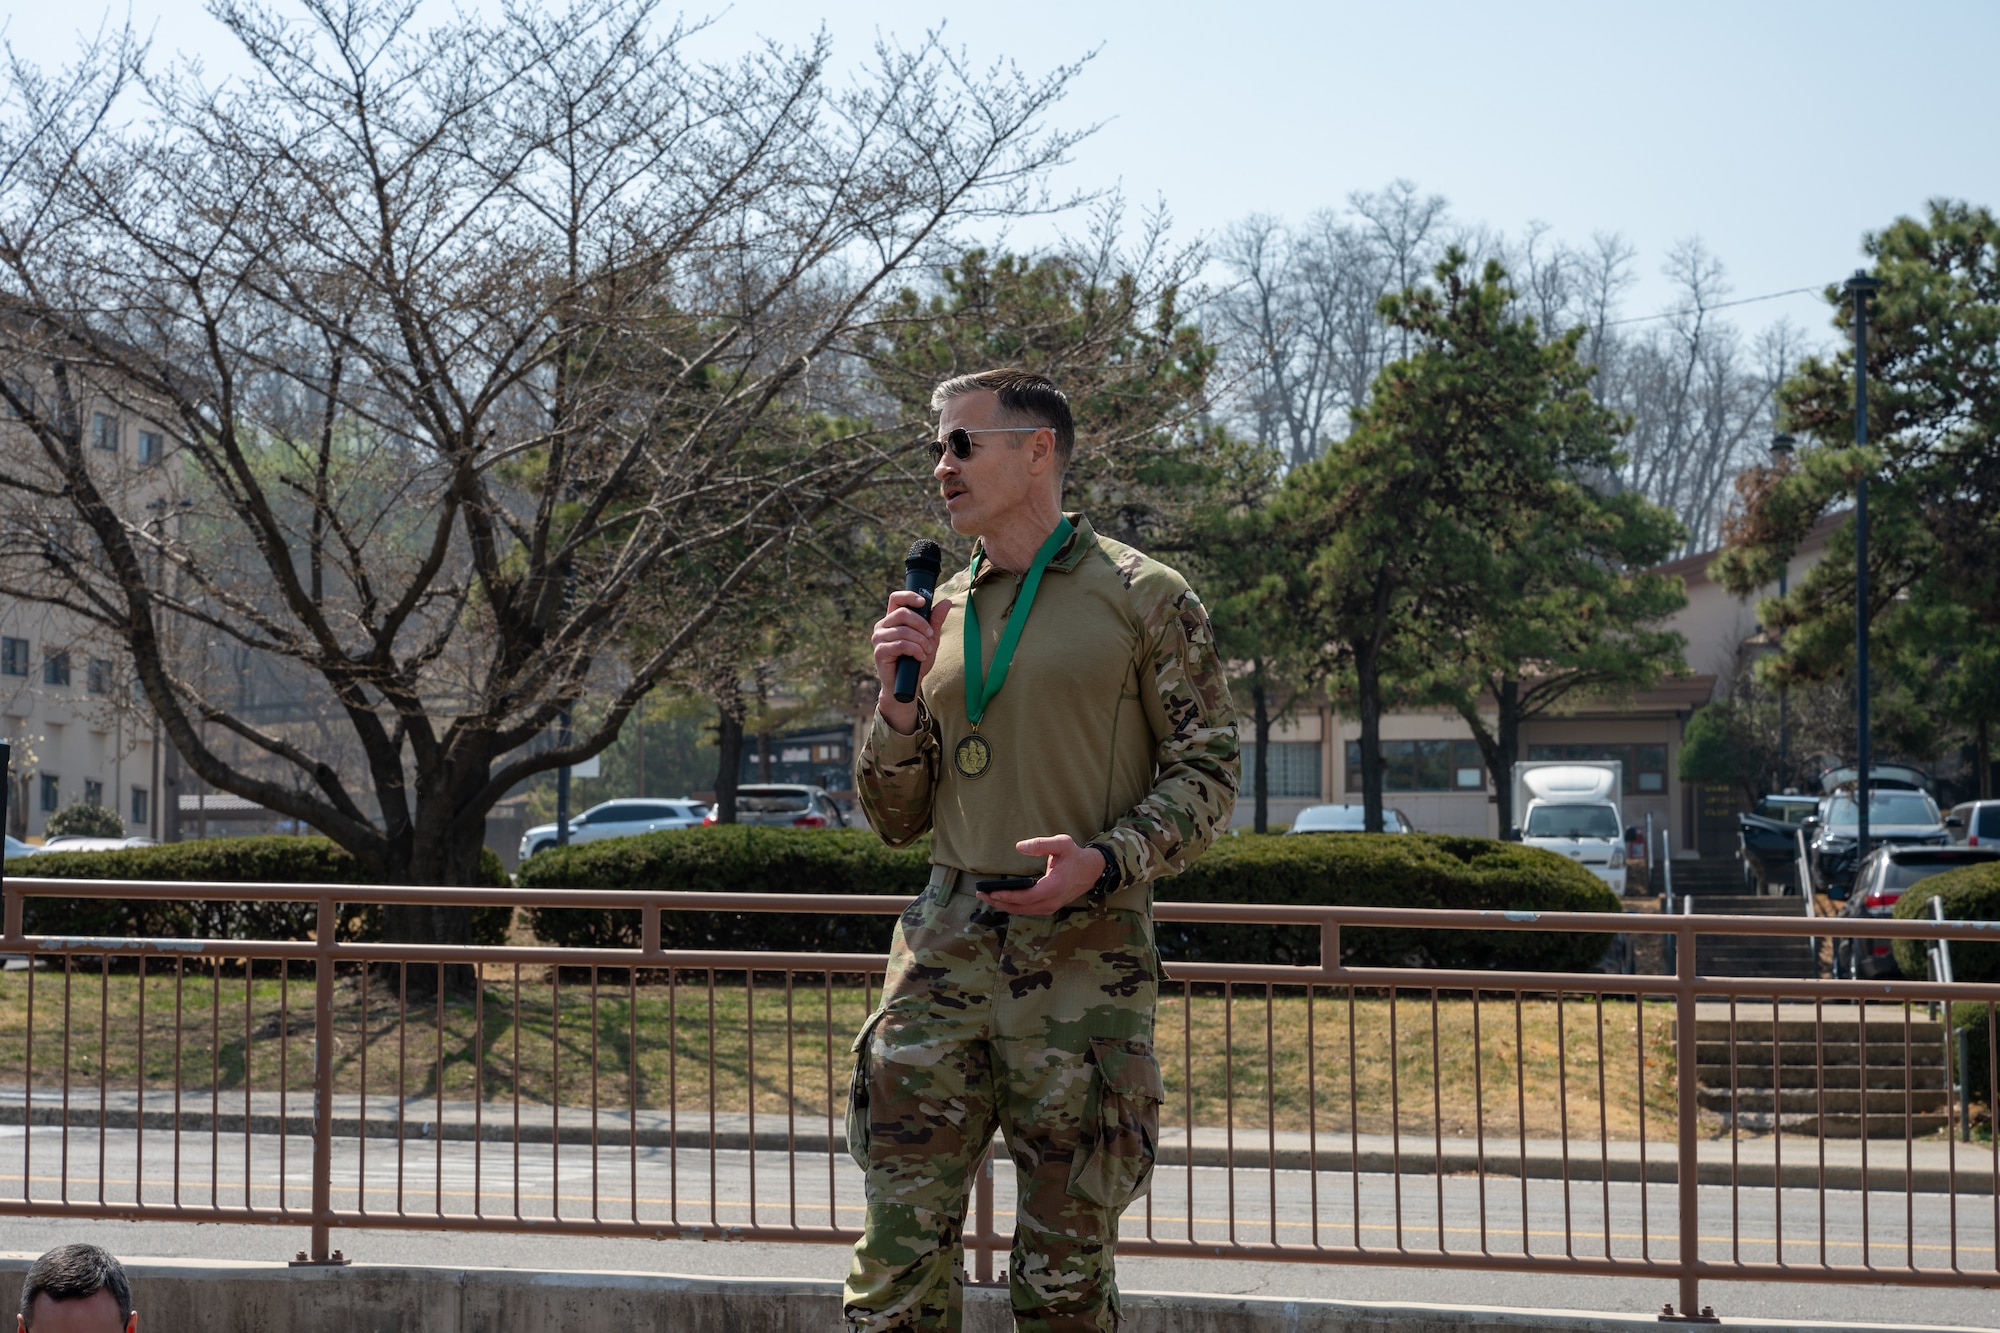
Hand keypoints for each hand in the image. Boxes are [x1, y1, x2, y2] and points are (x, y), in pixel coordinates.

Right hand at [871, 588, 952, 733]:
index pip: (896, 598)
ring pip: (904, 630)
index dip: (909, 596)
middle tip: (930, 636)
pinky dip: (915, 650)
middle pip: (902, 613)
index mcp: (893, 620)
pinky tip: (919, 657)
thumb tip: (946, 601)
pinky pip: (901, 644)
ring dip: (920, 641)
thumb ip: (935, 621)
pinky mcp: (880, 651)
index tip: (923, 603)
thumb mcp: (929, 639)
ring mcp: (879, 639)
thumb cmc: (916, 661)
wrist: (908, 685)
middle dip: (921, 624)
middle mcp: (882, 626)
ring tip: (926, 651)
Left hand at [977, 835, 1107, 915]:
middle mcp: (1052, 900)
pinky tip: (1002, 900)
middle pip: (1021, 908)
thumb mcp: (1062, 843)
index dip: (1008, 896)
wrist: (1092, 870)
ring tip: (987, 897)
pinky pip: (1028, 910)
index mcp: (1054, 886)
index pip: (1027, 896)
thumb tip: (1019, 847)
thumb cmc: (1075, 856)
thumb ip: (1041, 844)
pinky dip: (1014, 906)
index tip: (992, 892)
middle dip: (999, 902)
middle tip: (981, 894)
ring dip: (1004, 905)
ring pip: (1023, 911)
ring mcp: (1051, 906)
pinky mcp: (1050, 907)